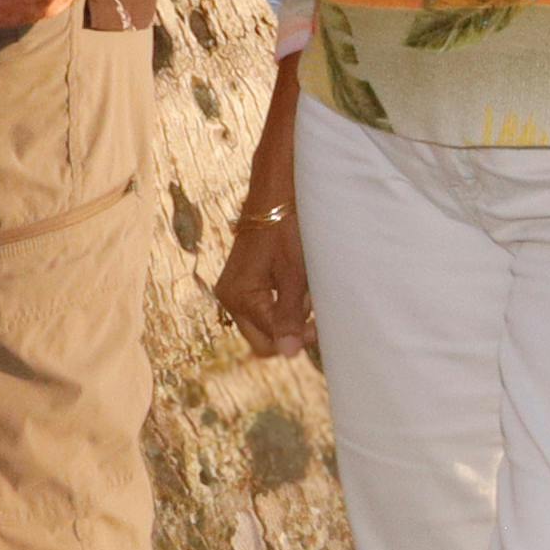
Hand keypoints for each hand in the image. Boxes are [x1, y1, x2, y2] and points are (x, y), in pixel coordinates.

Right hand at [218, 198, 313, 357]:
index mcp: (239, 297)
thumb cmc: (288, 231)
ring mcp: (233, 291)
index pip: (268, 342)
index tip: (320, 323)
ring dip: (287, 317)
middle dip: (289, 331)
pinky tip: (295, 285)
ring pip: (263, 325)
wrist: (276, 196)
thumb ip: (289, 316)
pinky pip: (261, 309)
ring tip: (304, 290)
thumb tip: (288, 353)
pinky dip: (280, 304)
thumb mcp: (294, 276)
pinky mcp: (241, 283)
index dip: (296, 338)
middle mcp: (229, 297)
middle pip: (261, 340)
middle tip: (312, 310)